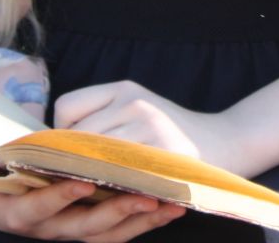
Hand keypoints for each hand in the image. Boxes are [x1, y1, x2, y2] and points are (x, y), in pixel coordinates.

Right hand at [0, 169, 182, 239]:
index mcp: (16, 214)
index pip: (38, 210)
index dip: (59, 198)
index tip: (84, 182)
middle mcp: (46, 229)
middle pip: (84, 227)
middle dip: (116, 212)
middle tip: (146, 196)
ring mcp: (68, 232)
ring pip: (108, 233)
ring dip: (141, 220)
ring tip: (172, 204)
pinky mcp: (87, 229)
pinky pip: (119, 231)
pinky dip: (145, 221)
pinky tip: (170, 207)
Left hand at [55, 80, 249, 173]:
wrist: (226, 143)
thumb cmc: (172, 133)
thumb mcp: (138, 109)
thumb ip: (103, 117)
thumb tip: (52, 142)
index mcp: (124, 88)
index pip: (67, 107)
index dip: (62, 132)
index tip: (73, 149)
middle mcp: (135, 103)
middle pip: (76, 136)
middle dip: (71, 159)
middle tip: (80, 175)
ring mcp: (150, 129)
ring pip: (94, 157)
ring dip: (90, 175)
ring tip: (100, 183)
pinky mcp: (162, 156)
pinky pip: (119, 174)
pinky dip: (113, 185)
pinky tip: (120, 189)